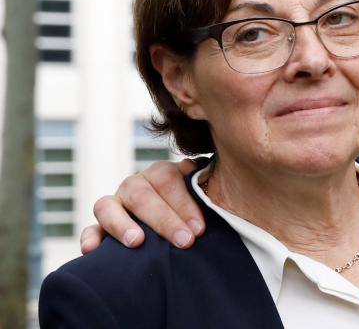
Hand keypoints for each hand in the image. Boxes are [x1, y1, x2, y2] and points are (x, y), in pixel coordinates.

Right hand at [80, 158, 204, 253]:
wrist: (177, 225)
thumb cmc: (194, 211)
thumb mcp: (202, 194)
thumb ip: (204, 183)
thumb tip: (207, 170)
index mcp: (161, 174)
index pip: (169, 181)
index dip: (184, 204)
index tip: (199, 229)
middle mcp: (135, 185)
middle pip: (143, 195)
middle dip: (164, 220)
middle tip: (184, 241)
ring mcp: (115, 204)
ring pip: (108, 206)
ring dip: (121, 223)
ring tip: (137, 242)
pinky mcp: (99, 226)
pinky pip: (89, 228)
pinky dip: (88, 237)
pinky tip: (92, 249)